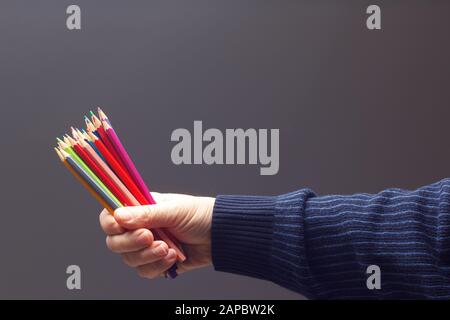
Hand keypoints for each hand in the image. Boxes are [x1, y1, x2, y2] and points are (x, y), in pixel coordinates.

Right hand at [99, 192, 214, 278]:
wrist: (220, 236)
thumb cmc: (199, 215)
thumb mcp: (174, 210)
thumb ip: (146, 214)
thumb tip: (118, 216)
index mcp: (140, 208)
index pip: (111, 216)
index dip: (111, 223)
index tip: (121, 227)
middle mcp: (140, 227)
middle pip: (114, 242)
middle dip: (130, 243)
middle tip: (150, 237)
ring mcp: (147, 247)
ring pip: (129, 259)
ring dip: (147, 256)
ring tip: (168, 247)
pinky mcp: (157, 263)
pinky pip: (145, 271)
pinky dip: (158, 266)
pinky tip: (174, 256)